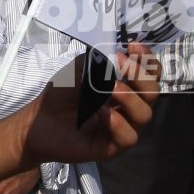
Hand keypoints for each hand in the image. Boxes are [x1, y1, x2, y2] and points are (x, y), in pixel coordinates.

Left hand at [15, 44, 158, 169]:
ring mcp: (123, 127)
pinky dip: (119, 124)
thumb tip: (117, 53)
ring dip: (129, 98)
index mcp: (125, 86)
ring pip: (145, 115)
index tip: (133, 46)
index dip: (147, 60)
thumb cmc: (61, 94)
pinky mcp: (113, 146)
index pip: (150, 74)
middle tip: (120, 63)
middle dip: (141, 76)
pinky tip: (104, 114)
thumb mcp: (79, 68)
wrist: (40, 121)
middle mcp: (129, 107)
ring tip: (109, 88)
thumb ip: (99, 60)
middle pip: (153, 93)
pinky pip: (129, 137)